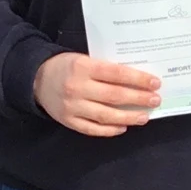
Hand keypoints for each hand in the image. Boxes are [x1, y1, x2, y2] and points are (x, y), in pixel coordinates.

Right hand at [32, 52, 161, 136]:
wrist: (36, 79)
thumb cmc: (66, 66)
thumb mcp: (84, 59)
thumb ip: (105, 69)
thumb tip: (136, 80)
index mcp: (83, 67)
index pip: (116, 73)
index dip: (138, 79)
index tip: (155, 83)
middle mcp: (77, 88)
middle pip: (114, 96)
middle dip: (138, 98)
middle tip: (154, 100)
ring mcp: (72, 107)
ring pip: (106, 115)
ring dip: (129, 117)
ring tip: (144, 116)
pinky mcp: (68, 121)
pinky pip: (93, 129)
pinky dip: (110, 130)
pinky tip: (123, 126)